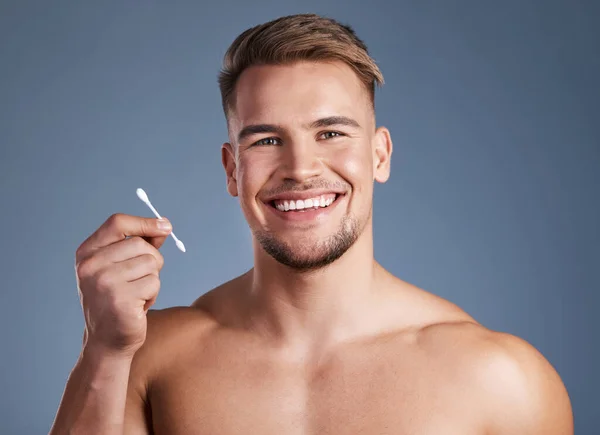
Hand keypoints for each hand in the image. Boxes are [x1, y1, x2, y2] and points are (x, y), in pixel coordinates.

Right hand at [74, 213, 172, 356]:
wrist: (106, 341)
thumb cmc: (117, 300)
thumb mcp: (120, 267)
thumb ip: (139, 244)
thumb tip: (163, 226)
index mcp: (86, 253)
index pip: (118, 223)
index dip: (145, 222)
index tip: (166, 226)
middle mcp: (91, 266)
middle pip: (140, 244)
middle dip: (152, 260)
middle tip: (142, 279)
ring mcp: (104, 282)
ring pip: (151, 263)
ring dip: (152, 279)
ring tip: (137, 295)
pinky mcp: (120, 299)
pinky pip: (154, 283)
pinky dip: (153, 294)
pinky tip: (138, 306)